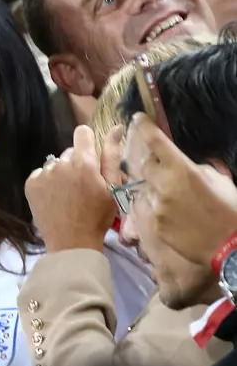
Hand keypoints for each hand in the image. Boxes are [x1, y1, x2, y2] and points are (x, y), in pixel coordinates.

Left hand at [25, 125, 120, 252]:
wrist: (71, 242)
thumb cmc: (97, 216)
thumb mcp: (112, 188)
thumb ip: (112, 156)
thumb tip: (115, 128)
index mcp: (84, 163)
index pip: (82, 133)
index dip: (87, 142)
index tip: (90, 156)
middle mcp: (61, 164)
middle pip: (70, 153)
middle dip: (76, 164)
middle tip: (81, 187)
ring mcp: (44, 174)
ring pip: (55, 165)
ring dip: (61, 174)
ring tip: (66, 196)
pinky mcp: (31, 184)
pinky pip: (41, 174)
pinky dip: (46, 183)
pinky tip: (54, 198)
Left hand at [124, 113, 236, 264]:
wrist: (228, 245)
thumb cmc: (229, 209)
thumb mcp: (217, 179)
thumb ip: (196, 168)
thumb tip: (187, 164)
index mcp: (180, 168)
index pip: (156, 141)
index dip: (144, 128)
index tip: (137, 119)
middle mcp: (163, 184)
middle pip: (143, 166)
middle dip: (150, 165)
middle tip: (162, 170)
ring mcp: (155, 204)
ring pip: (145, 190)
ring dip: (156, 191)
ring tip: (177, 201)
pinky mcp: (153, 223)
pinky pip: (149, 210)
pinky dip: (158, 210)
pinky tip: (175, 216)